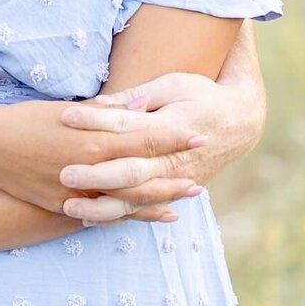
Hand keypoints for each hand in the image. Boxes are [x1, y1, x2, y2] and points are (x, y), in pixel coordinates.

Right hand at [0, 99, 197, 222]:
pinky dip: (127, 217)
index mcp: (95, 140)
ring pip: (127, 202)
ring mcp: (78, 192)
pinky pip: (103, 215)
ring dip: (156, 201)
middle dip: (173, 178)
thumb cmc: (26, 120)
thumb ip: (108, 111)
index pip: (145, 140)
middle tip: (200, 182)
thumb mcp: (68, 110)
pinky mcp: (63, 207)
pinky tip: (145, 219)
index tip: (199, 135)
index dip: (174, 139)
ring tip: (182, 202)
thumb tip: (142, 104)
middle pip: (143, 177)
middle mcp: (92, 170)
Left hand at [55, 66, 264, 223]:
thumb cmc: (201, 95)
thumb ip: (138, 95)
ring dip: (100, 206)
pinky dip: (117, 217)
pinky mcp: (172, 192)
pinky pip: (142, 210)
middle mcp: (172, 160)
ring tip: (67, 207)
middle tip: (64, 173)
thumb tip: (101, 103)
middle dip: (95, 175)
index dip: (96, 120)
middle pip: (129, 171)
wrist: (240, 123)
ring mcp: (173, 181)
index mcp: (171, 126)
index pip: (126, 125)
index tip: (65, 116)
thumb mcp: (173, 85)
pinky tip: (88, 220)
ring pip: (134, 200)